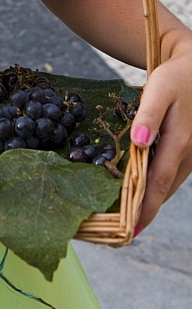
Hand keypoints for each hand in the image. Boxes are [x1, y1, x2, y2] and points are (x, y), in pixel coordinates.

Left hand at [131, 33, 191, 227]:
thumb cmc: (175, 77)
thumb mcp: (159, 89)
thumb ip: (149, 115)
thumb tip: (139, 141)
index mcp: (180, 143)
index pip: (159, 183)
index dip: (146, 208)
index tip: (132, 229)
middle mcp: (188, 154)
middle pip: (164, 189)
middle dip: (145, 210)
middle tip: (123, 231)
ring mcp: (191, 154)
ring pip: (169, 183)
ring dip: (151, 199)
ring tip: (129, 214)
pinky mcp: (188, 150)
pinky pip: (171, 172)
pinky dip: (156, 183)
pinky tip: (140, 187)